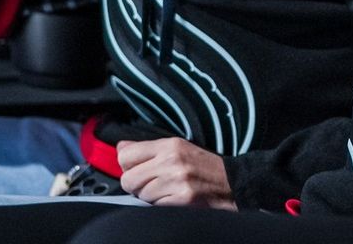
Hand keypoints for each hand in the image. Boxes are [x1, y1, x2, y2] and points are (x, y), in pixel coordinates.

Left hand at [117, 137, 236, 208]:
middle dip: (136, 185)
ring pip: (140, 196)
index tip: (137, 168)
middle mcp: (172, 161)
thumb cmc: (203, 166)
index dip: (128, 165)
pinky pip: (153, 207)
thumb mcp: (178, 148)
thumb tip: (121, 146)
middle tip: (152, 183)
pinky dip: (159, 206)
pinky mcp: (181, 201)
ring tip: (166, 190)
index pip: (126, 155)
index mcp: (170, 145)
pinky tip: (172, 199)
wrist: (231, 184)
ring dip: (149, 197)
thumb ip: (148, 148)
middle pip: (128, 179)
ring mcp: (177, 182)